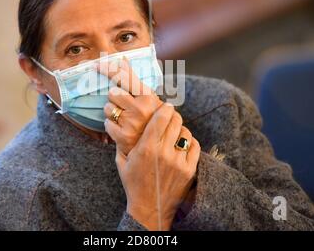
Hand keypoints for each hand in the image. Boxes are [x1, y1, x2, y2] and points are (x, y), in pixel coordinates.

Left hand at [97, 57, 161, 154]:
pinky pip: (106, 123)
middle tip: (124, 105)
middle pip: (112, 93)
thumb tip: (122, 60)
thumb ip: (135, 80)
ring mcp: (132, 123)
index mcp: (149, 97)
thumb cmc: (150, 119)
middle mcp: (141, 109)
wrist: (155, 147)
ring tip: (124, 118)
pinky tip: (121, 128)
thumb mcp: (149, 98)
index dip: (109, 69)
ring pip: (108, 108)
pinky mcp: (123, 136)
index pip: (124, 77)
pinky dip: (111, 125)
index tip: (97, 65)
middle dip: (115, 98)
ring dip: (112, 112)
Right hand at [115, 102, 200, 229]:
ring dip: (180, 129)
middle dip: (173, 116)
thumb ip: (121, 141)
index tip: (166, 106)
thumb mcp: (122, 161)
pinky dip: (189, 141)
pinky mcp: (189, 170)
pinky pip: (194, 146)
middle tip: (171, 116)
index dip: (165, 109)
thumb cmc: (133, 183)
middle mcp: (163, 153)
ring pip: (185, 133)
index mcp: (146, 148)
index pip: (160, 118)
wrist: (150, 208)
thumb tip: (119, 122)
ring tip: (175, 131)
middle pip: (175, 122)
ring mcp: (178, 162)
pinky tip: (182, 143)